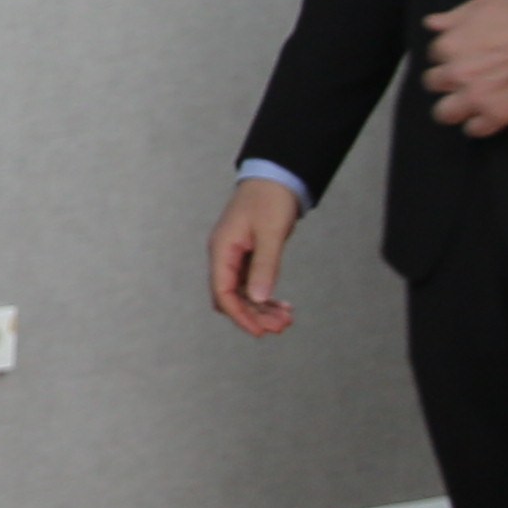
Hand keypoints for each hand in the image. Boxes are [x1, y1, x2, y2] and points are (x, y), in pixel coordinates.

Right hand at [208, 176, 303, 336]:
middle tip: (280, 326)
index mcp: (222, 249)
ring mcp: (235, 256)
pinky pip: (252, 284)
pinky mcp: (248, 255)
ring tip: (285, 319)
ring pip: (243, 293)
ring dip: (262, 308)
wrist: (276, 177)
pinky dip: (265, 296)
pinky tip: (283, 304)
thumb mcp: (271, 234)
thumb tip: (259, 299)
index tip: (260, 330)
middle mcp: (225, 255)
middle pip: (232, 297)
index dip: (239, 315)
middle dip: (254, 314)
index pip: (223, 292)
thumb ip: (265, 267)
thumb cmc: (270, 199)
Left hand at [419, 0, 507, 138]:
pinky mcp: (496, 115)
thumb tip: (433, 24)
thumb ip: (454, 16)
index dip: (449, 55)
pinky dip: (480, 125)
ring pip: (445, 113)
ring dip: (455, 108)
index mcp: (450, 45)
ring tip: (469, 103)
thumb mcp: (486, 2)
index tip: (462, 55)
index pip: (434, 55)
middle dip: (447, 80)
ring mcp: (475, 97)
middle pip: (434, 84)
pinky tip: (488, 114)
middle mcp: (457, 73)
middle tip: (465, 78)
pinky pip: (475, 130)